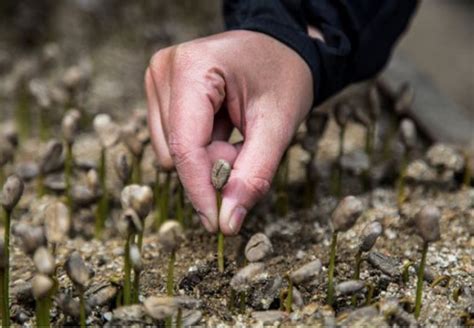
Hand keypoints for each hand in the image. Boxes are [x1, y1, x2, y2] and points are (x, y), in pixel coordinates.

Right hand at [145, 30, 312, 234]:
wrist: (280, 46)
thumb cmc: (284, 76)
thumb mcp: (278, 126)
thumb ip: (253, 175)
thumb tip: (227, 223)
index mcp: (193, 68)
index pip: (187, 146)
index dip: (201, 191)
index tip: (217, 225)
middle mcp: (164, 70)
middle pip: (177, 152)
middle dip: (212, 167)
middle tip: (245, 150)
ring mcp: (158, 79)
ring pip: (171, 152)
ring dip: (206, 158)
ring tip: (236, 135)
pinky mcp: (160, 92)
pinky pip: (172, 141)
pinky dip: (200, 148)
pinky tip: (222, 129)